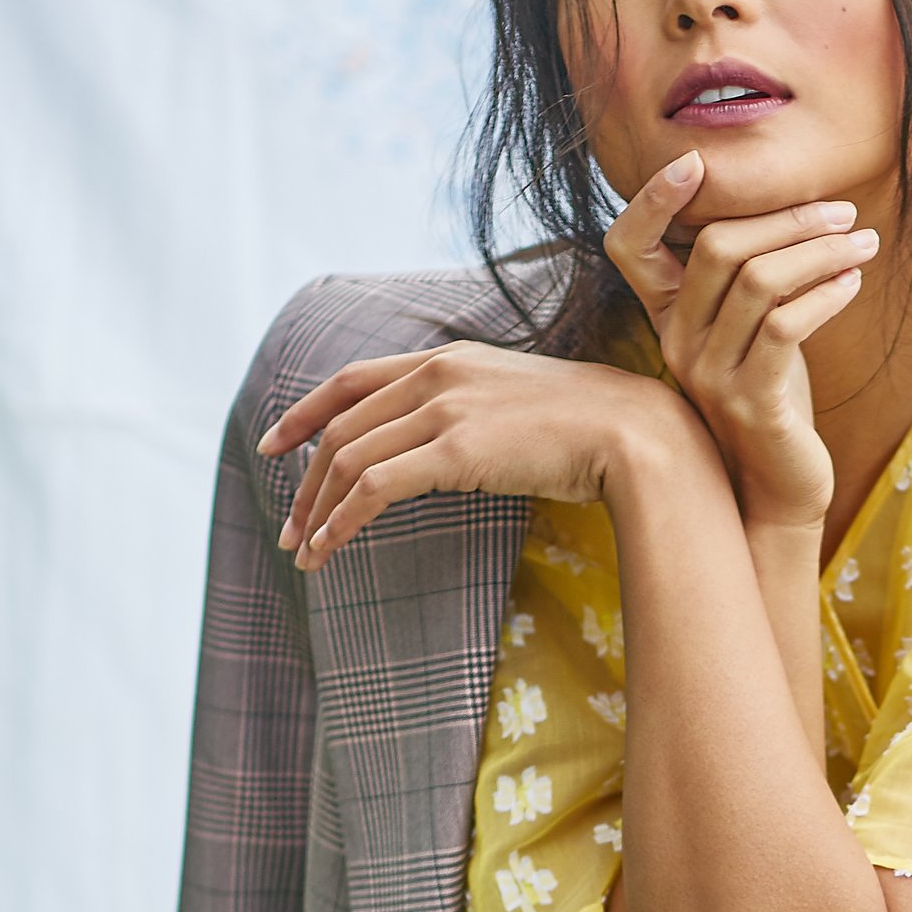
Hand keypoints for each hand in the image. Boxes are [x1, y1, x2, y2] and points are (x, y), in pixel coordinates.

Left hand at [259, 342, 695, 572]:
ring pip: (349, 458)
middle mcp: (437, 373)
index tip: (276, 445)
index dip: (304, 412)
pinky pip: (374, 487)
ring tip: (303, 551)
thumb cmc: (593, 432)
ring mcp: (444, 407)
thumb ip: (476, 416)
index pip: (352, 380)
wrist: (636, 433)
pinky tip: (329, 550)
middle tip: (289, 526)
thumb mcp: (520, 409)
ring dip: (316, 510)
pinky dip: (341, 521)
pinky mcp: (455, 449)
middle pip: (342, 426)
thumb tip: (456, 451)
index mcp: (448, 360)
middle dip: (304, 481)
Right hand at [605, 156, 875, 534]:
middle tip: (844, 213)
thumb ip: (748, 278)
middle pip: (717, 246)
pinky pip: (786, 326)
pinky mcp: (750, 402)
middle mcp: (675, 342)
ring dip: (821, 252)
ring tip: (864, 244)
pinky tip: (853, 285)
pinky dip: (826, 295)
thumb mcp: (748, 330)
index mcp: (666, 317)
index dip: (652, 198)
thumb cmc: (771, 398)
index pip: (628, 244)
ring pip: (759, 280)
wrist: (776, 487)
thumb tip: (795, 208)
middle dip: (788, 219)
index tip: (700, 161)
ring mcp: (708, 374)